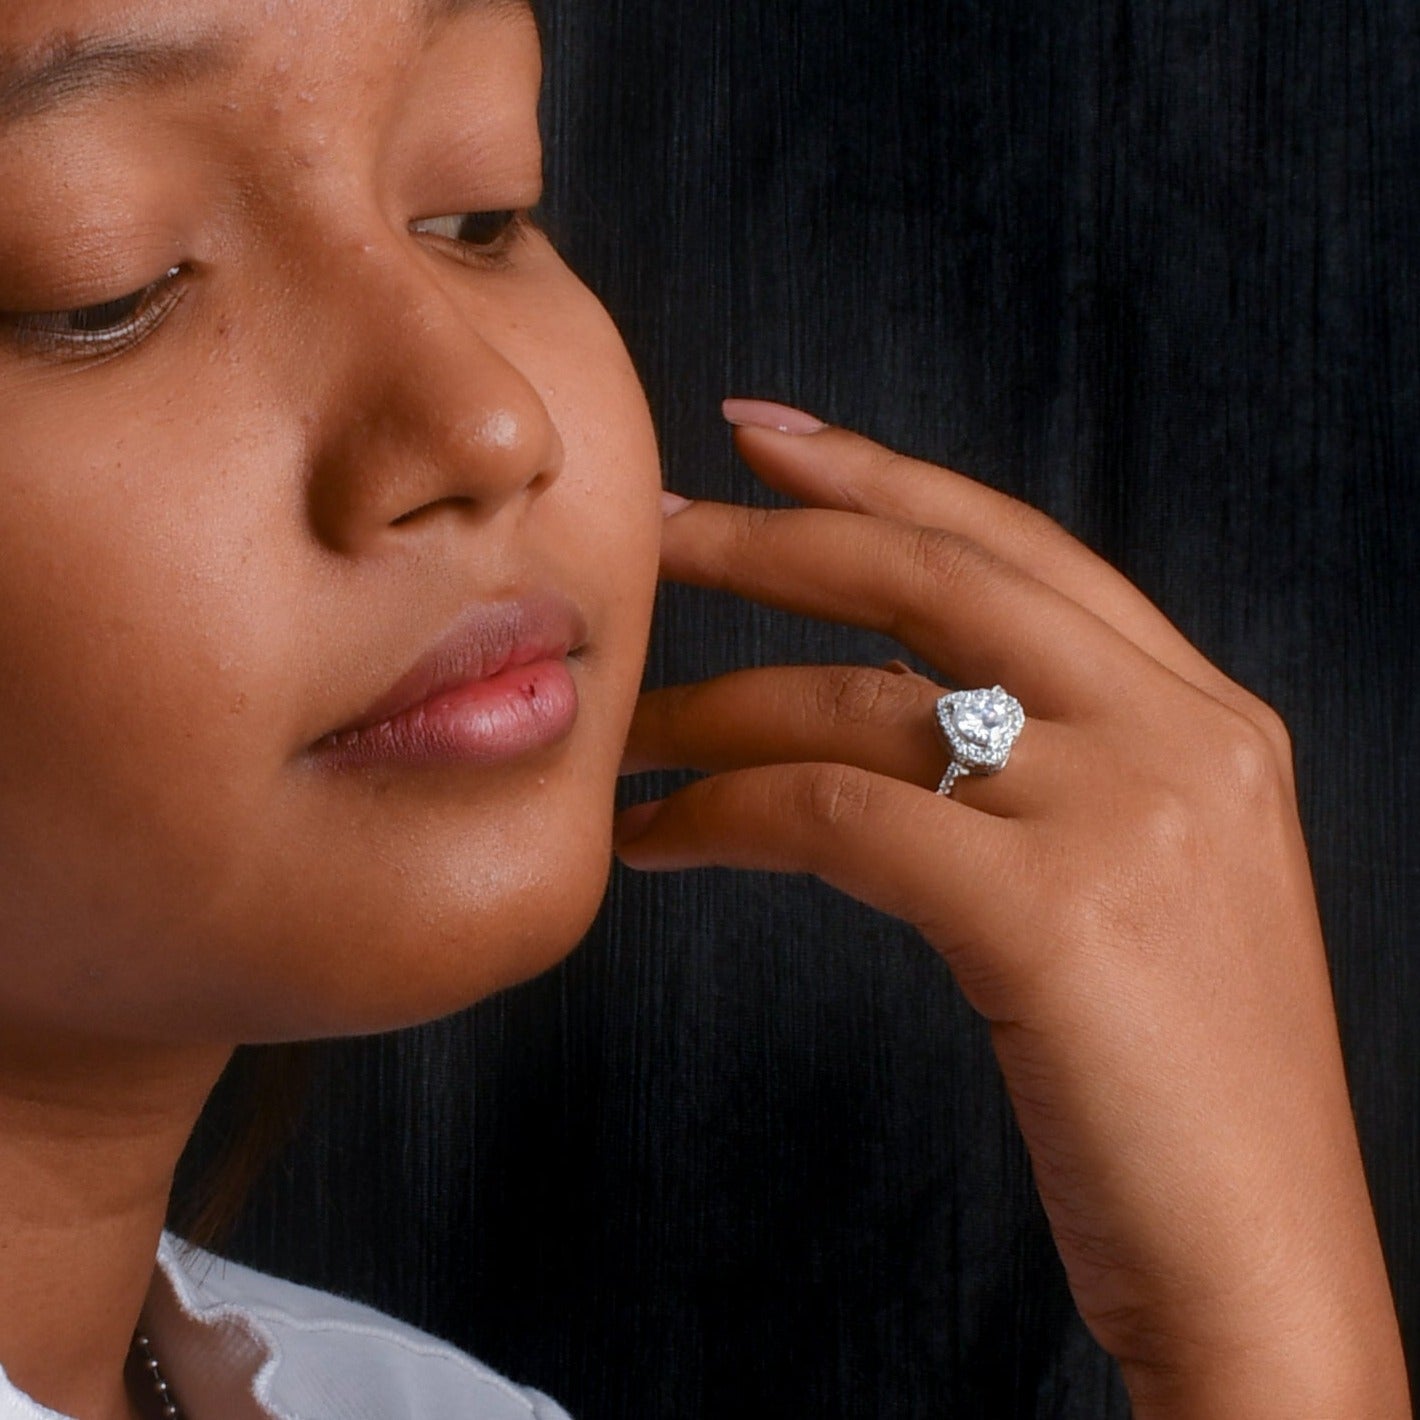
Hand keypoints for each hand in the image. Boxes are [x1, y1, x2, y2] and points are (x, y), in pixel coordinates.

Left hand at [614, 406, 1409, 1417]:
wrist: (1268, 1274)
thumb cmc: (1186, 1101)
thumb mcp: (1157, 890)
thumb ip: (1068, 780)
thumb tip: (908, 718)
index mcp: (1209, 720)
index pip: (1025, 550)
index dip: (891, 482)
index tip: (774, 443)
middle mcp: (1181, 735)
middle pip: (941, 577)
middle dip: (781, 535)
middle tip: (659, 526)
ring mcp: (1125, 812)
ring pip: (865, 702)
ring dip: (717, 708)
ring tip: (625, 730)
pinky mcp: (1054, 911)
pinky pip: (838, 815)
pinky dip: (727, 811)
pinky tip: (658, 833)